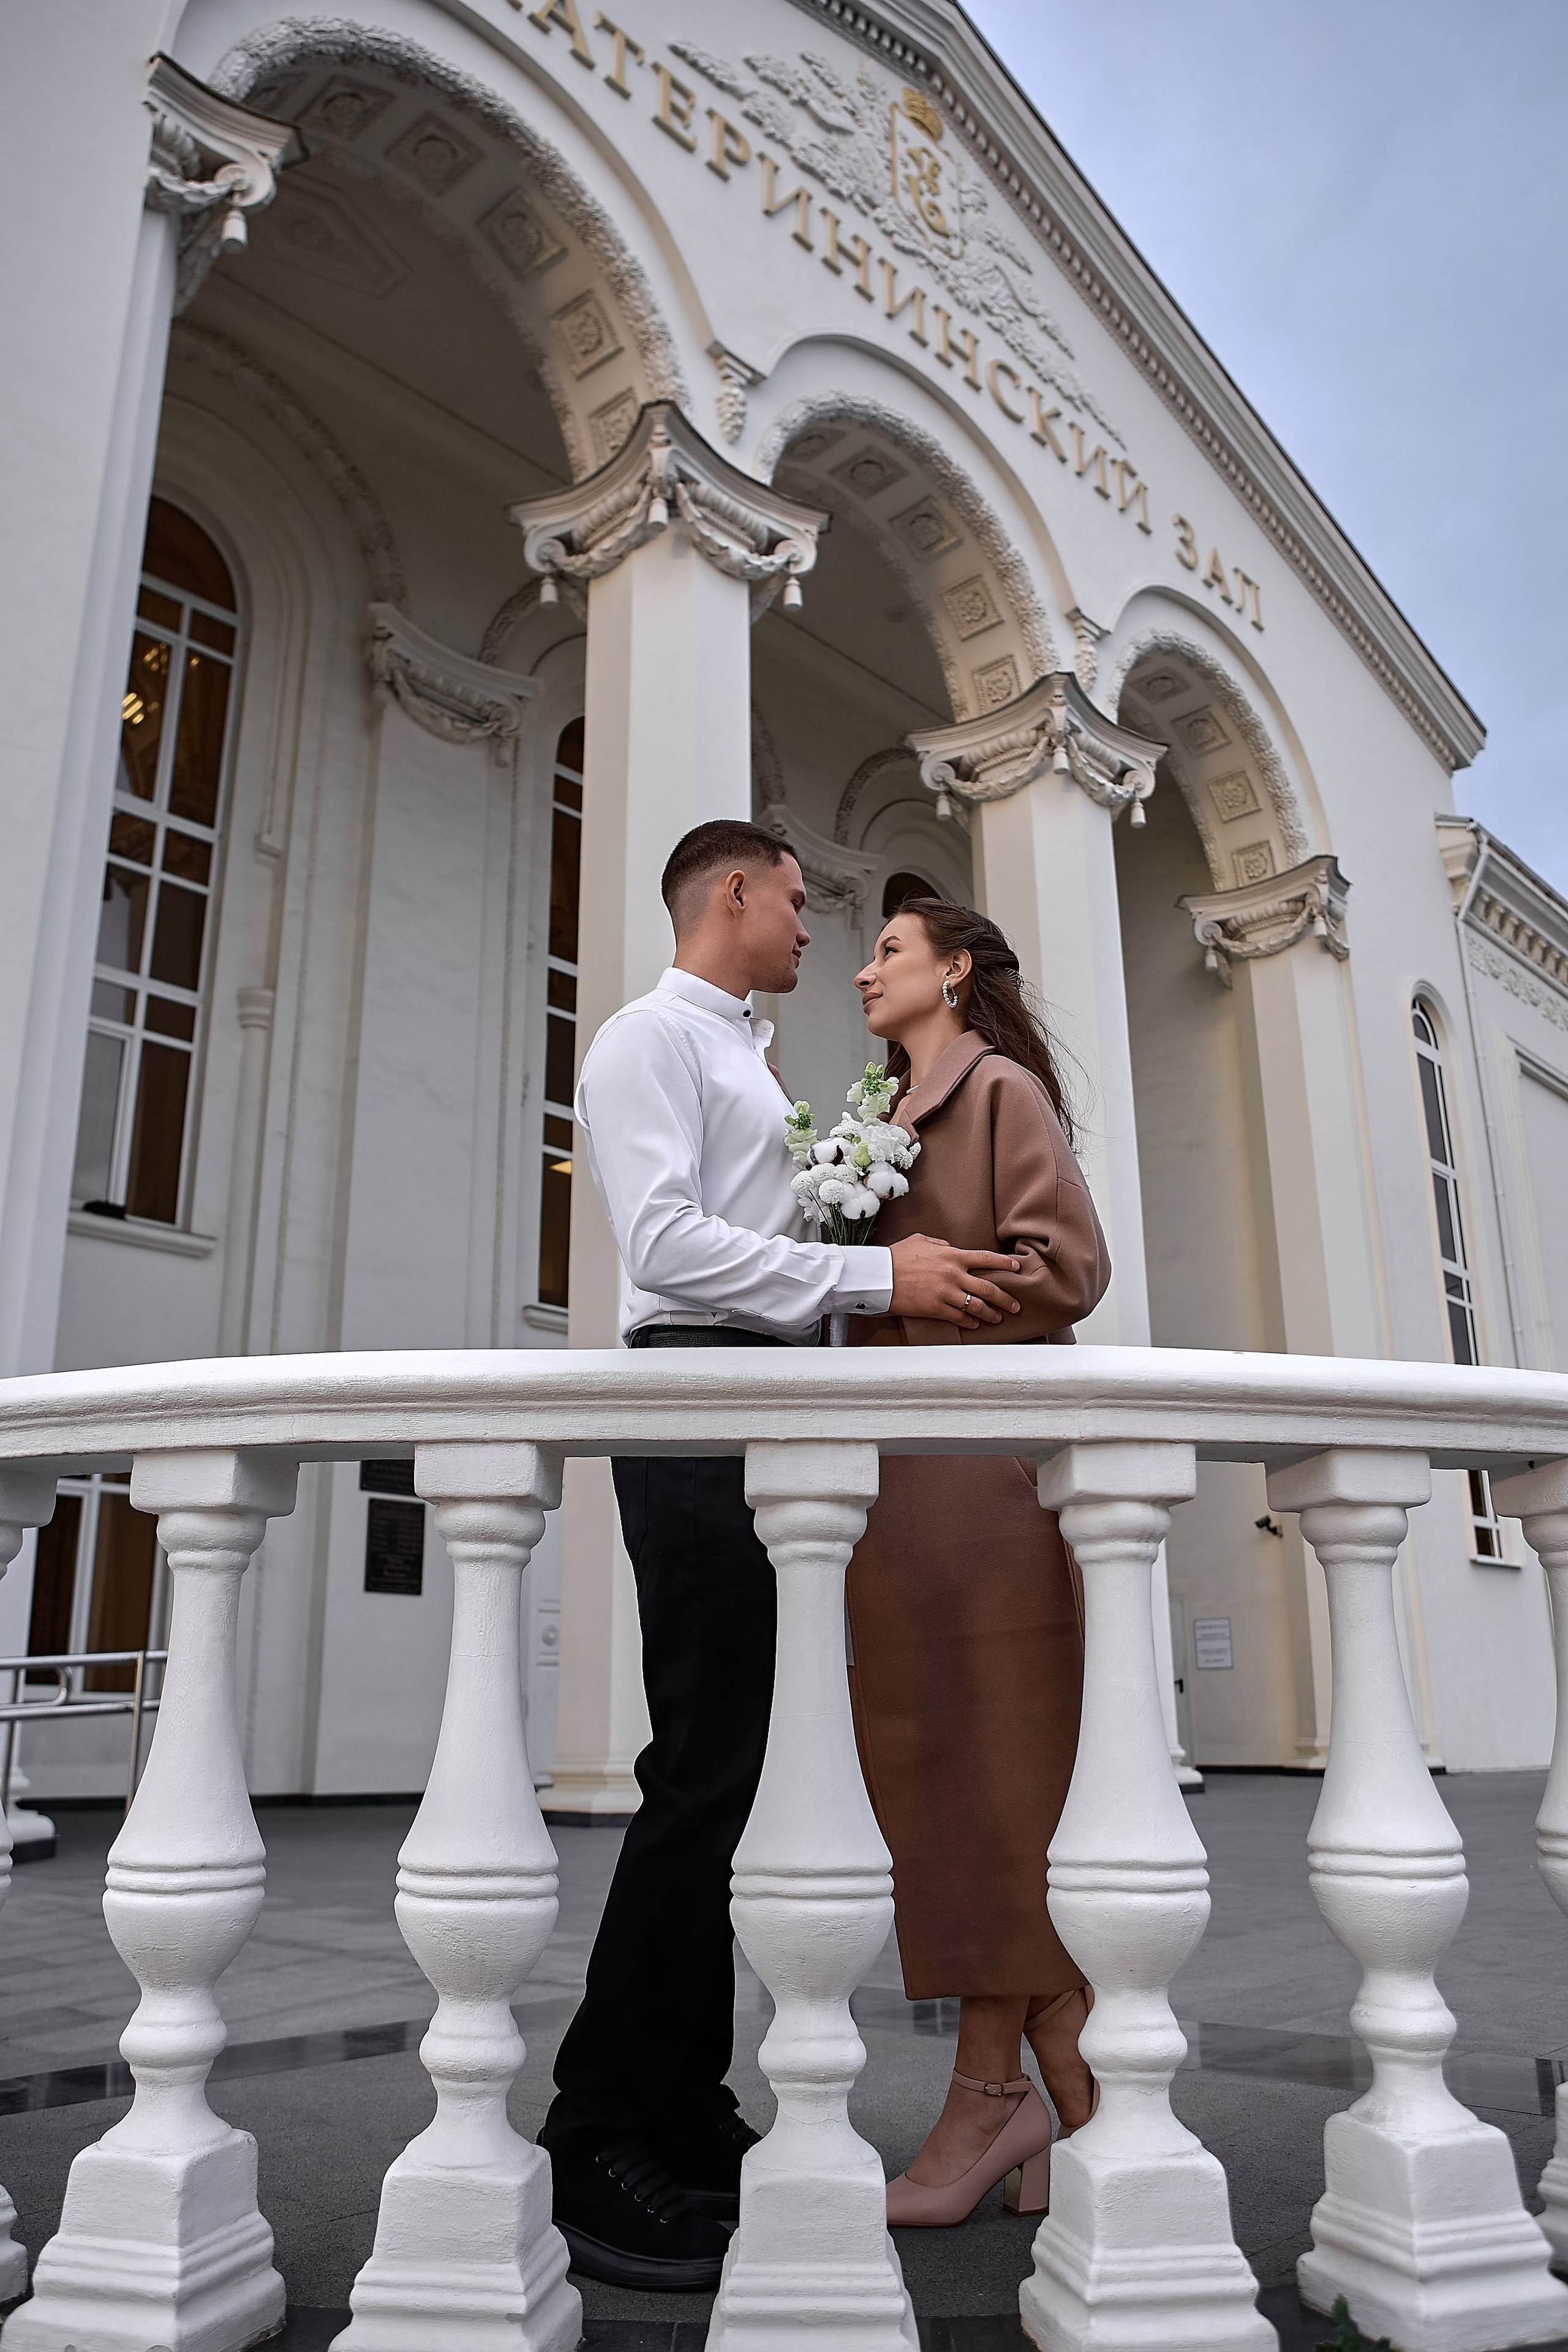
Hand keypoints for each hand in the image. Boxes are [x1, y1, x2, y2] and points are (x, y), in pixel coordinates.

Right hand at [888, 1235, 1022, 1327]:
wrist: (880, 1276)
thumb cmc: (897, 1256)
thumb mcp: (920, 1240)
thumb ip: (939, 1243)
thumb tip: (950, 1246)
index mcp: (952, 1255)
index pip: (987, 1258)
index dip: (1005, 1264)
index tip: (1017, 1268)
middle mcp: (954, 1274)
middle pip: (989, 1288)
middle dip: (1006, 1298)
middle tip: (1016, 1305)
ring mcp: (946, 1293)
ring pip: (977, 1306)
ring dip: (991, 1314)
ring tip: (998, 1318)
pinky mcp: (936, 1308)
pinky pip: (959, 1317)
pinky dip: (970, 1322)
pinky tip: (975, 1324)